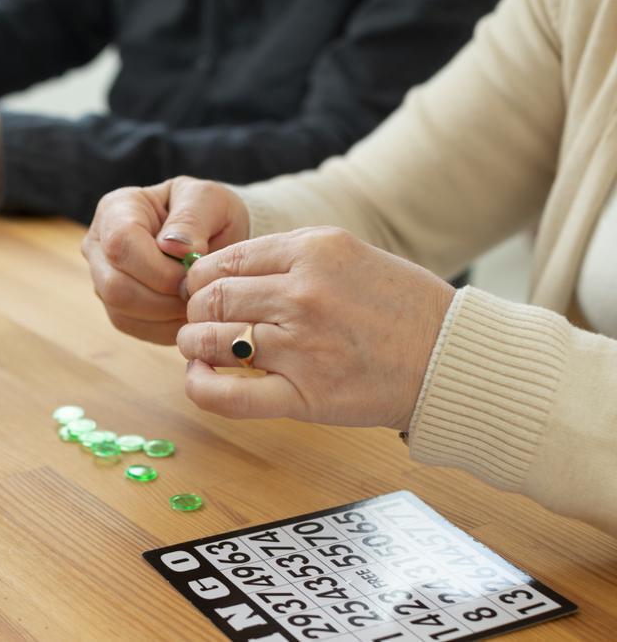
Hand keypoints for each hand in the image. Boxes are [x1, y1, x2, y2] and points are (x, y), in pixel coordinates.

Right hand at [81, 176, 249, 343]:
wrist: (215, 234)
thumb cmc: (209, 211)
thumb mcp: (209, 200)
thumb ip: (192, 219)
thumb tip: (173, 248)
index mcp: (115, 210)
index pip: (120, 244)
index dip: (158, 267)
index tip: (193, 271)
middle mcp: (98, 247)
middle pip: (115, 286)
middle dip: (164, 296)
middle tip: (198, 290)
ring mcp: (103, 280)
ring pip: (123, 312)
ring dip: (168, 314)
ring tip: (197, 298)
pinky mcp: (118, 309)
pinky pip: (136, 328)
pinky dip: (168, 326)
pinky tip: (189, 310)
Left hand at [177, 227, 454, 429]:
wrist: (452, 360)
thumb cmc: (400, 307)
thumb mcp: (347, 254)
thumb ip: (287, 257)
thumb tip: (219, 270)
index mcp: (312, 251)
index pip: (222, 261)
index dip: (200, 280)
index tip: (204, 293)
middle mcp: (302, 294)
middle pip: (210, 299)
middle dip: (194, 311)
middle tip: (203, 322)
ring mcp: (302, 346)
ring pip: (210, 340)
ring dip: (194, 344)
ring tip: (203, 348)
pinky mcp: (305, 396)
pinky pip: (228, 395)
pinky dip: (201, 387)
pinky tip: (200, 378)